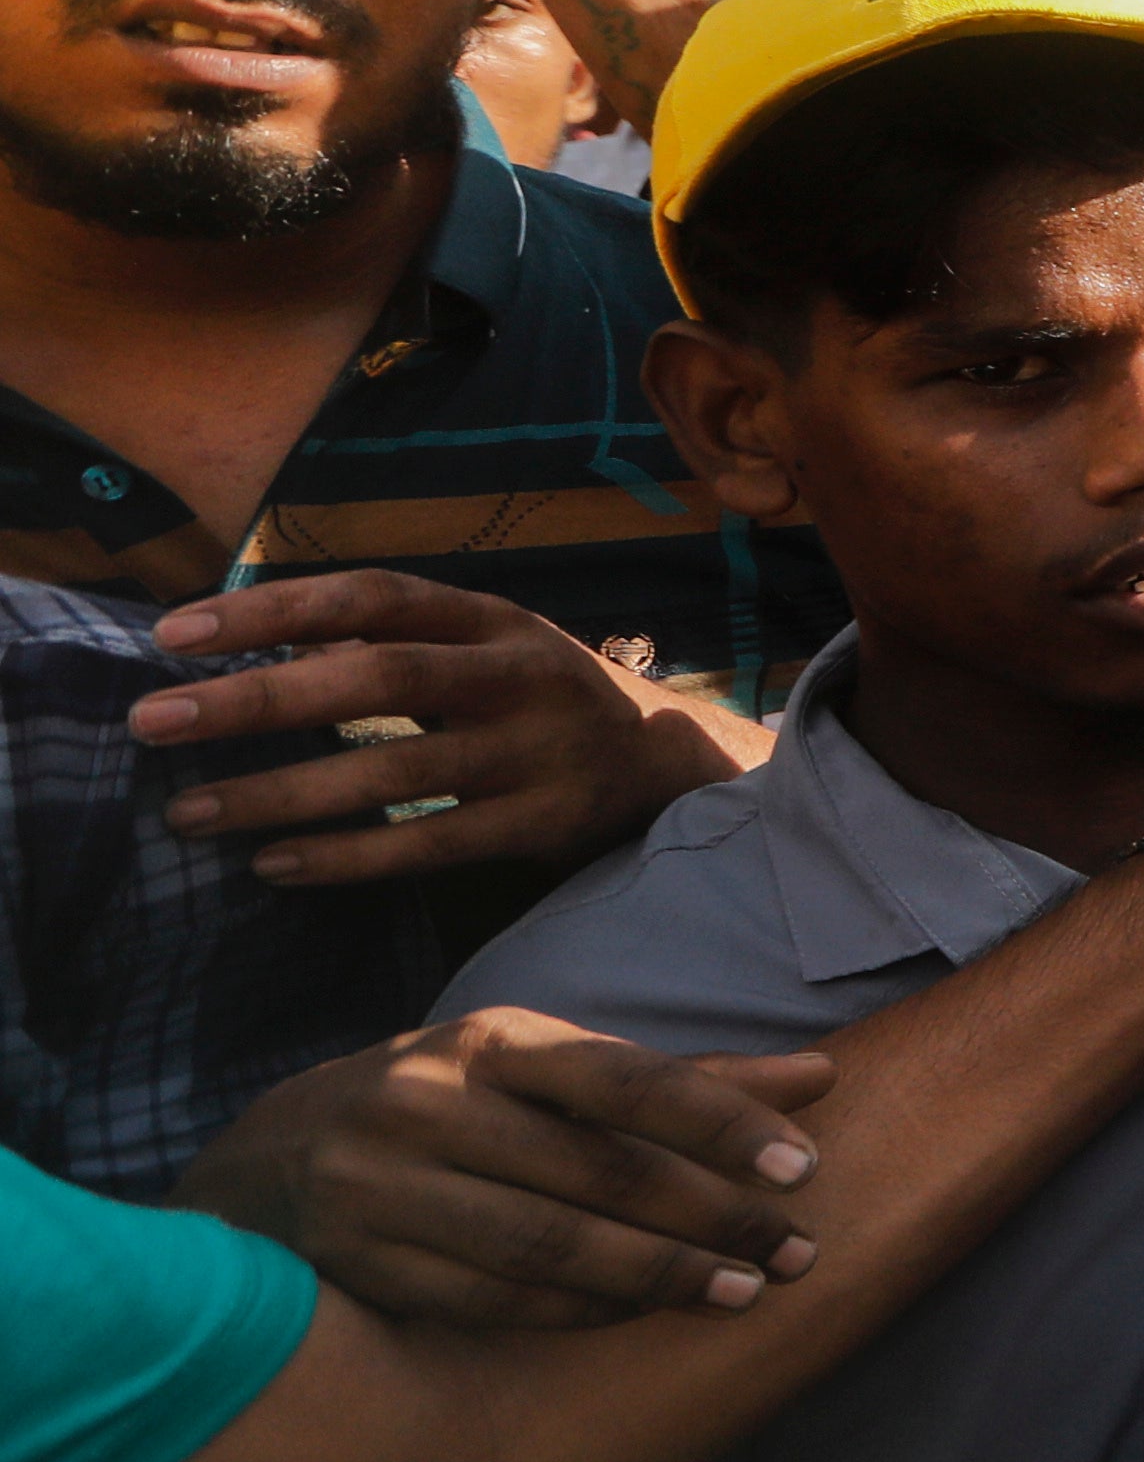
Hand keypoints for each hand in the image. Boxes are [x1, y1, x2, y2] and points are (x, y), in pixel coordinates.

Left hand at [135, 573, 755, 882]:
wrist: (671, 765)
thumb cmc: (537, 700)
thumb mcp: (483, 647)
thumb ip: (389, 639)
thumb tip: (249, 643)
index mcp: (493, 618)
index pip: (374, 597)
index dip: (274, 608)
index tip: (172, 633)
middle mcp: (518, 675)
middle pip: (379, 676)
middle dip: (258, 697)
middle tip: (154, 721)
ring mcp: (537, 751)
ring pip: (396, 773)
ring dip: (281, 792)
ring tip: (188, 812)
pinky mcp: (545, 823)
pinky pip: (430, 845)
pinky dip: (346, 857)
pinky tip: (272, 864)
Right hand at [181, 1013, 838, 1324]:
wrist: (265, 1159)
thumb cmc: (450, 1104)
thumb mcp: (544, 1069)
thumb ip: (680, 1081)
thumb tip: (823, 1075)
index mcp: (489, 1041)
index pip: (626, 1079)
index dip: (721, 1124)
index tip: (804, 1168)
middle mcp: (426, 1104)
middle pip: (595, 1171)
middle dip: (708, 1216)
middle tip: (794, 1252)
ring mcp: (380, 1185)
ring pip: (544, 1244)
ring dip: (654, 1275)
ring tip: (738, 1292)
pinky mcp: (357, 1259)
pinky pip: (490, 1298)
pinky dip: (576, 1310)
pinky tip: (641, 1315)